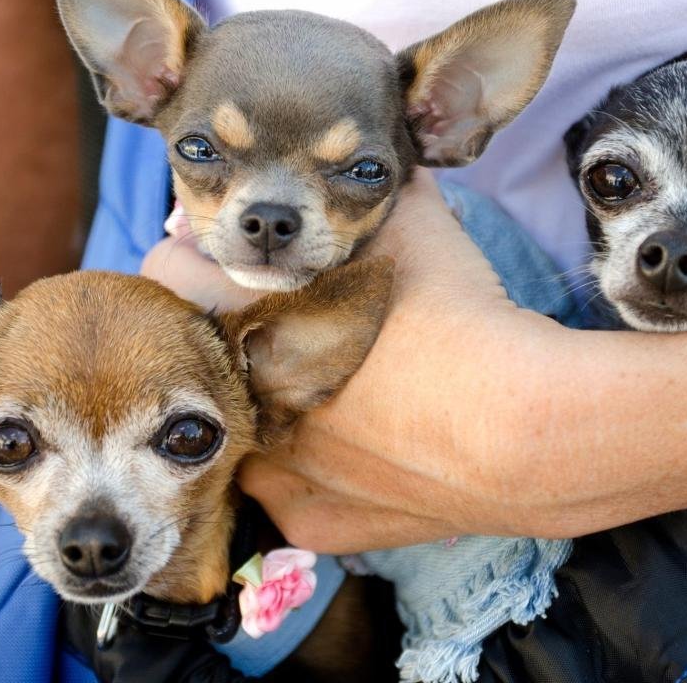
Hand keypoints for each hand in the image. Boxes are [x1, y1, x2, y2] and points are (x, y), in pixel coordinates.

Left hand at [144, 169, 546, 551]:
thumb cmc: (463, 317)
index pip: (165, 270)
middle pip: (202, 351)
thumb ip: (383, 192)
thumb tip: (389, 169)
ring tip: (334, 392)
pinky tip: (361, 450)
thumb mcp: (419, 226)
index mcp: (248, 316)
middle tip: (296, 322)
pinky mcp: (313, 518)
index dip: (200, 255)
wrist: (521, 427)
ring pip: (239, 428)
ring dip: (267, 406)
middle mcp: (244, 396)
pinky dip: (315, 472)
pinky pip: (291, 492)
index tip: (236, 260)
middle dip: (236, 333)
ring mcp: (275, 467)